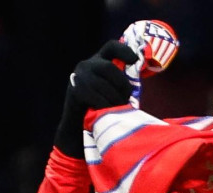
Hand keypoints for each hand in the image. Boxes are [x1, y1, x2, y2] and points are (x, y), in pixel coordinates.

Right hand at [54, 41, 138, 157]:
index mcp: (98, 61)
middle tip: (126, 99)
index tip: (135, 60)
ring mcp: (79, 77)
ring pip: (104, 86)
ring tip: (117, 109)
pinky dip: (105, 107)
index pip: (112, 47)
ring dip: (115, 100)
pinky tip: (106, 112)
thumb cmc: (100, 106)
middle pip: (109, 68)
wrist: (78, 124)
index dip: (124, 50)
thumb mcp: (111, 89)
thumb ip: (120, 82)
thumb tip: (137, 81)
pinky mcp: (75, 91)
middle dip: (122, 85)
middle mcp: (86, 65)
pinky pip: (97, 98)